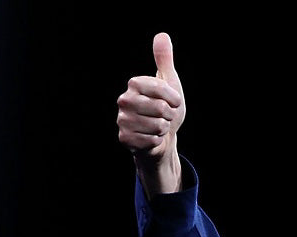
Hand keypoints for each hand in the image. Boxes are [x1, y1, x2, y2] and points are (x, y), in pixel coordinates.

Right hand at [117, 32, 184, 193]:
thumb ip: (164, 59)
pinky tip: (151, 137)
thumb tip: (162, 35)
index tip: (174, 101)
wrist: (163, 135)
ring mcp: (122, 120)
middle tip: (165, 115)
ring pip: (156, 126)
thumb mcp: (169, 82)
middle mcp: (124, 100)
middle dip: (169, 115)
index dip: (173, 98)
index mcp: (134, 84)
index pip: (161, 88)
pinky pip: (150, 141)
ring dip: (163, 129)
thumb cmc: (166, 107)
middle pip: (159, 108)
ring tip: (158, 126)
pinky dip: (156, 141)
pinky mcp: (124, 138)